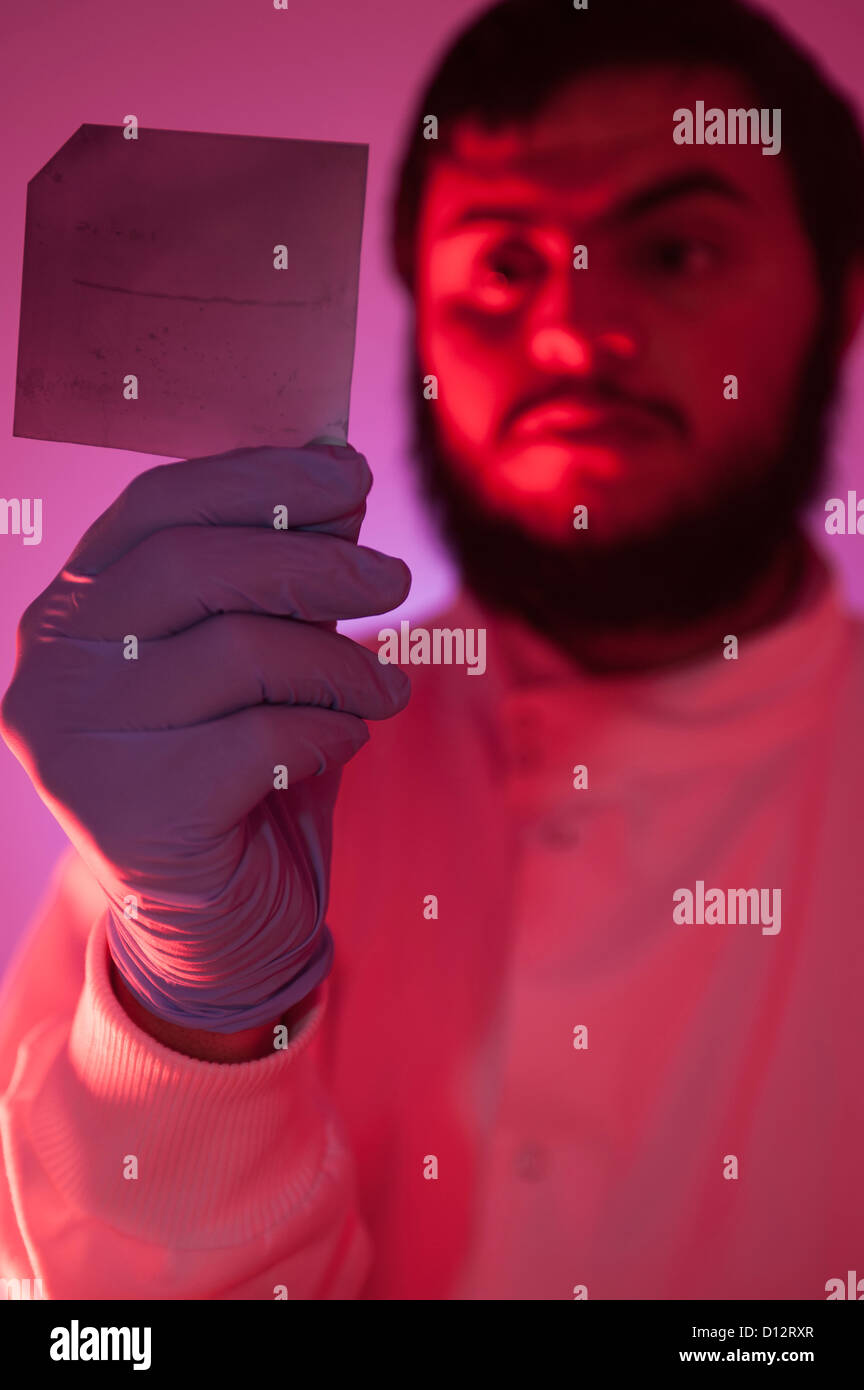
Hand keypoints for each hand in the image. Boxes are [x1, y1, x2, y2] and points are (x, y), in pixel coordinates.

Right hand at [1, 443, 410, 1031]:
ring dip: (338, 663)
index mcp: (71, 612)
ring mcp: (78, 745)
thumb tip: (342, 474)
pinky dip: (329, 731)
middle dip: (312, 562)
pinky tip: (346, 743)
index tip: (348, 475)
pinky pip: (262, 737)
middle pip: (191, 566)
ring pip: (237, 652)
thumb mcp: (259, 657)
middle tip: (394, 579)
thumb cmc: (241, 769)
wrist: (222, 922)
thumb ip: (278, 576)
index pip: (153, 508)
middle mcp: (53, 671)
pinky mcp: (130, 813)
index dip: (257, 478)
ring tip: (385, 688)